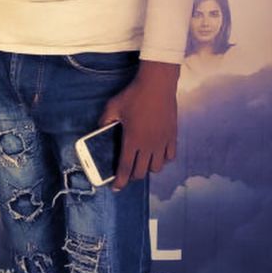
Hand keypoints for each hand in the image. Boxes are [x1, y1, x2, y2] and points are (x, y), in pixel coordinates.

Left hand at [101, 60, 178, 189]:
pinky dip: (163, 159)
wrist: (157, 84)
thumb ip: (104, 121)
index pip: (125, 168)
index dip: (120, 181)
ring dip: (148, 168)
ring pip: (157, 168)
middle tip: (127, 172)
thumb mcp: (113, 106)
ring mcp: (162, 142)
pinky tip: (157, 154)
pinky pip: (170, 156)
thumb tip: (99, 130)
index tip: (116, 188)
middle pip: (141, 172)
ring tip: (142, 162)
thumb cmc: (134, 95)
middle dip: (132, 176)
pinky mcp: (172, 136)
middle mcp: (148, 145)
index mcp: (132, 140)